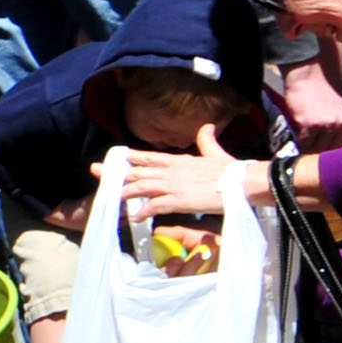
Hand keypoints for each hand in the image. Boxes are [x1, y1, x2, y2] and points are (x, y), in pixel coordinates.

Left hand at [118, 122, 258, 217]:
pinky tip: (135, 216)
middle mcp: (173, 170)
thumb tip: (207, 126)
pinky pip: (157, 205)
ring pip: (143, 187)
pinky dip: (145, 210)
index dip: (131, 159)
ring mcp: (176, 184)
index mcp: (180, 160)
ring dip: (125, 192)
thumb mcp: (215, 152)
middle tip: (96, 171)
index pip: (149, 158)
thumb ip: (207, 140)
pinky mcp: (181, 199)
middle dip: (117, 173)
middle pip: (139, 171)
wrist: (245, 181)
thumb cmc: (232, 171)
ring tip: (110, 197)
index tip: (115, 158)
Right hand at [278, 57, 341, 147]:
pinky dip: (299, 143)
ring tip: (302, 143)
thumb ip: (336, 124)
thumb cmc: (316, 90)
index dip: (330, 150)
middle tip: (308, 149)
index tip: (319, 151)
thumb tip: (329, 147)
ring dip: (308, 148)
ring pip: (317, 149)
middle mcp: (341, 122)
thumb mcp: (335, 108)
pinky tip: (297, 137)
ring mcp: (326, 124)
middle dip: (318, 151)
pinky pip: (304, 143)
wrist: (306, 75)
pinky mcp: (310, 124)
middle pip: (330, 150)